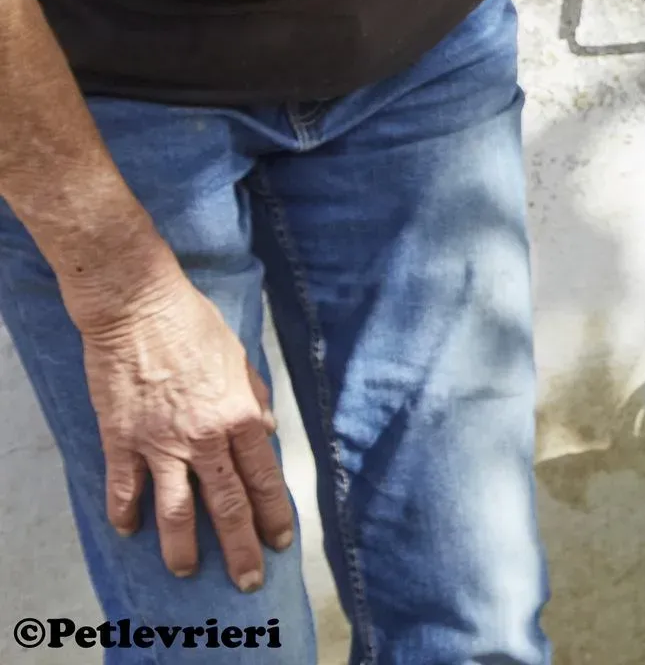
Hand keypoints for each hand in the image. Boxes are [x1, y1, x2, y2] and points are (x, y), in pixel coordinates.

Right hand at [73, 271, 293, 589]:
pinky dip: (125, 513)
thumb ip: (255, 397)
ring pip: (175, 510)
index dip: (274, 514)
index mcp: (240, 416)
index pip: (264, 478)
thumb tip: (269, 429)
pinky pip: (124, 487)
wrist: (138, 308)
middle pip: (227, 506)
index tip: (280, 541)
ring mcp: (160, 444)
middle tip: (248, 580)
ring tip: (187, 572)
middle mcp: (204, 438)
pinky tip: (127, 532)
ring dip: (182, 546)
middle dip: (240, 548)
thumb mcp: (240, 358)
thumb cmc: (194, 324)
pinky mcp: (121, 440)